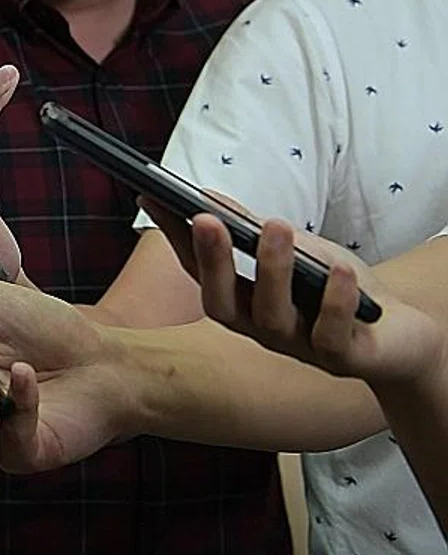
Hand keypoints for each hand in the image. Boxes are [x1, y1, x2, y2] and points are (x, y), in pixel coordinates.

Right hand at [152, 207, 447, 390]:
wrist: (400, 333)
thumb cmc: (338, 288)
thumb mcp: (296, 249)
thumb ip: (253, 230)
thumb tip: (204, 196)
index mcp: (243, 302)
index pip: (197, 270)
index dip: (175, 237)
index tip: (153, 196)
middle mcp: (260, 329)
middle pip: (223, 303)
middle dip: (213, 261)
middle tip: (206, 219)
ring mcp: (298, 347)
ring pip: (273, 318)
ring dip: (272, 270)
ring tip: (275, 227)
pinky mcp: (342, 359)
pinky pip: (331, 334)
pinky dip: (335, 300)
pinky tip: (339, 270)